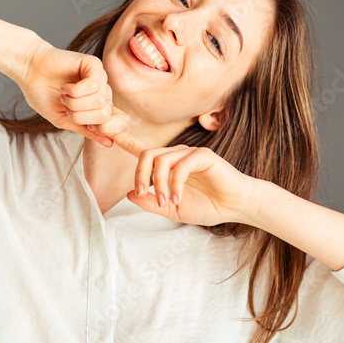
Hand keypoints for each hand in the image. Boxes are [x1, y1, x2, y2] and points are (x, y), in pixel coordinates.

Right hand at [13, 42, 125, 146]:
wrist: (29, 72)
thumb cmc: (43, 95)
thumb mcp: (65, 120)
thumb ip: (87, 130)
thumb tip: (110, 144)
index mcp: (99, 107)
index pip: (120, 122)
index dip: (106, 129)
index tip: (86, 126)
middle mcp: (103, 92)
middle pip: (105, 115)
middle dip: (80, 116)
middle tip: (66, 106)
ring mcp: (100, 78)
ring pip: (99, 101)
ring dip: (74, 102)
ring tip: (63, 95)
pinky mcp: (94, 64)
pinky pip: (93, 85)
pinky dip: (74, 91)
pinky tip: (65, 86)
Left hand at [110, 129, 261, 226]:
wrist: (236, 206)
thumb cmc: (208, 206)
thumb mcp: (173, 210)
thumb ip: (151, 203)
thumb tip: (130, 193)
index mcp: (167, 166)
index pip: (142, 150)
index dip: (124, 140)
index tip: (107, 132)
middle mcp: (176, 155)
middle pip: (146, 154)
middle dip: (140, 175)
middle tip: (143, 194)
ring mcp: (190, 153)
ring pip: (161, 159)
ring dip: (159, 184)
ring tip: (167, 202)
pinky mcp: (203, 156)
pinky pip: (181, 165)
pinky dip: (176, 184)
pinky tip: (179, 197)